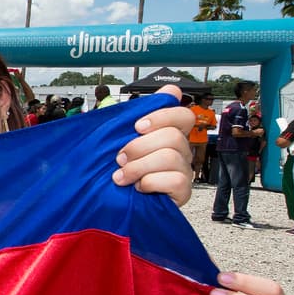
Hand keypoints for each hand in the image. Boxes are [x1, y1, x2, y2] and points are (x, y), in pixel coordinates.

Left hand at [112, 87, 193, 204]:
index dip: (161, 116)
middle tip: (120, 158)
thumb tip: (172, 89)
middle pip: (173, 136)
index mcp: (168, 135)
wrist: (109, 206)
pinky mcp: (182, 192)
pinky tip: (138, 188)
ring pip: (171, 157)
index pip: (183, 115)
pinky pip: (176, 180)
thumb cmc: (117, 169)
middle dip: (139, 147)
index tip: (137, 126)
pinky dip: (150, 183)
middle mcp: (180, 152)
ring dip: (138, 167)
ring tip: (121, 176)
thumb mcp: (120, 139)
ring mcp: (183, 172)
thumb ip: (139, 114)